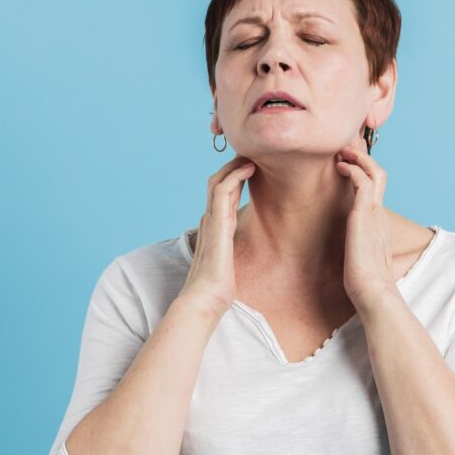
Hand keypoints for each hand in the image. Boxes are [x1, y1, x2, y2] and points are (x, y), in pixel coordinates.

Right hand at [179, 154, 256, 316]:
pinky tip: (248, 168)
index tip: (249, 167)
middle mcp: (209, 221)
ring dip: (234, 165)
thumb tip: (241, 254)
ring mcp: (210, 221)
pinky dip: (235, 175)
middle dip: (233, 167)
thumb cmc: (216, 289)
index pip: (220, 195)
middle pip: (217, 183)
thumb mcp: (228, 264)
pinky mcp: (216, 224)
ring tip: (250, 155)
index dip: (233, 178)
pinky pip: (221, 191)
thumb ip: (232, 254)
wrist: (204, 300)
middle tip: (250, 154)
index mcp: (212, 229)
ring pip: (218, 181)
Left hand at [334, 134, 397, 309]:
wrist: (372, 292)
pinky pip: (364, 182)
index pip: (375, 186)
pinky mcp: (366, 215)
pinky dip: (353, 168)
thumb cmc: (362, 280)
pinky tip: (340, 166)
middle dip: (362, 155)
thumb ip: (351, 244)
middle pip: (378, 173)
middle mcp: (379, 214)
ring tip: (342, 150)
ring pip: (375, 171)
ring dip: (358, 157)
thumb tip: (339, 246)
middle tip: (344, 146)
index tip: (347, 159)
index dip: (363, 169)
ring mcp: (375, 213)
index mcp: (377, 221)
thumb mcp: (355, 254)